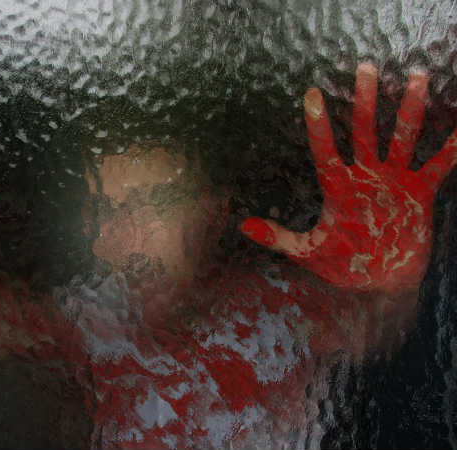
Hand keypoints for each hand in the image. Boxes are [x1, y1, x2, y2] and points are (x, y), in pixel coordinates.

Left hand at [241, 63, 456, 292]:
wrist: (380, 281)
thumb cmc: (343, 264)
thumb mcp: (308, 251)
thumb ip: (278, 239)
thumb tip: (243, 226)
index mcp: (339, 187)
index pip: (326, 150)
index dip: (318, 124)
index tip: (311, 93)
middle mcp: (366, 176)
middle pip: (364, 131)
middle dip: (365, 101)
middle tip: (364, 68)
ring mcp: (394, 180)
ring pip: (403, 138)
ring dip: (410, 110)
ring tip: (418, 76)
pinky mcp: (420, 191)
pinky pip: (440, 164)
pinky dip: (452, 147)